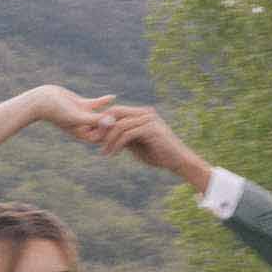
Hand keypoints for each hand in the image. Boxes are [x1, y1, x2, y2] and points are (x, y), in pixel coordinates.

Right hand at [31, 85, 117, 140]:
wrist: (42, 100)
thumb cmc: (56, 111)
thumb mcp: (77, 116)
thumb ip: (93, 120)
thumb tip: (111, 121)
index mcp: (83, 134)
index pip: (103, 137)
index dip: (114, 133)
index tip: (123, 128)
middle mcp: (84, 126)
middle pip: (104, 127)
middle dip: (116, 123)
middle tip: (130, 120)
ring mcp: (84, 116)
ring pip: (101, 115)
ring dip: (112, 112)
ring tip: (125, 109)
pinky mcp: (82, 105)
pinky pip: (96, 104)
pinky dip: (104, 101)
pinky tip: (113, 96)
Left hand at [92, 104, 210, 187]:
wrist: (178, 161)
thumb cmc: (157, 154)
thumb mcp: (136, 144)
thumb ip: (123, 137)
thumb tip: (105, 135)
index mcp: (142, 113)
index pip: (117, 110)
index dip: (103, 122)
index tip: (94, 137)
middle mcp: (145, 113)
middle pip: (116, 113)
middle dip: (103, 127)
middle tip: (94, 142)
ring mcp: (149, 120)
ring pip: (120, 125)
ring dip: (108, 140)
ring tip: (103, 152)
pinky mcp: (151, 129)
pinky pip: (127, 134)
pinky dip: (117, 145)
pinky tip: (112, 154)